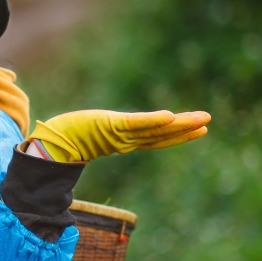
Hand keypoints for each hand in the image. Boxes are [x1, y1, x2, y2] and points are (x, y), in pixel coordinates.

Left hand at [28, 109, 210, 162]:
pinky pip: (136, 123)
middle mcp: (127, 140)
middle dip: (186, 130)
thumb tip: (115, 130)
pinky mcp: (111, 126)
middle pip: (162, 135)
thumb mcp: (96, 133)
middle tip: (208, 123)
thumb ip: (110, 133)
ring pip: (156, 130)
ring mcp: (121, 134)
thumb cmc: (70, 137)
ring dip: (180, 125)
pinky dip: (153, 121)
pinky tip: (170, 117)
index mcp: (125, 142)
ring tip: (201, 120)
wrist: (52, 143)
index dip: (180, 135)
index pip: (158, 139)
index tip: (201, 129)